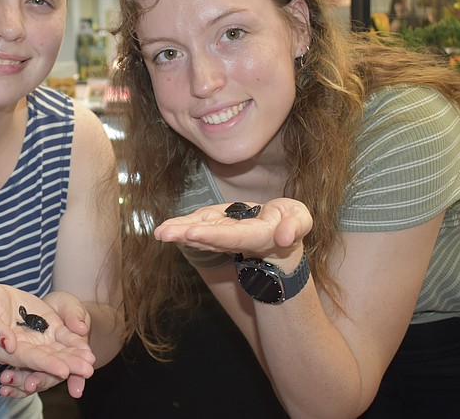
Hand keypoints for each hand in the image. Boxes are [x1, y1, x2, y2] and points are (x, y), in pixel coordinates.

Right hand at [0, 284, 95, 392]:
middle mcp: (24, 348)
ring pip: (58, 350)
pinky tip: (86, 346)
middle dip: (68, 365)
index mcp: (6, 350)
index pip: (29, 359)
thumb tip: (9, 343)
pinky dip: (74, 342)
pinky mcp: (45, 325)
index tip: (64, 371)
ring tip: (91, 361)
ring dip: (75, 356)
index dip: (47, 365)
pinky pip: (61, 336)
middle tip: (87, 370)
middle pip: (48, 359)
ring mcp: (36, 338)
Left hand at [153, 197, 312, 258]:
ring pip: (199, 233)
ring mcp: (224, 234)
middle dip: (187, 235)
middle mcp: (237, 238)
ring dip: (179, 233)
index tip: (193, 233)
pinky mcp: (216, 227)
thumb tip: (285, 237)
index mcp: (258, 236)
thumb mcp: (300, 220)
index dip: (213, 235)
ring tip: (160, 232)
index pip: (234, 236)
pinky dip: (181, 227)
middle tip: (164, 233)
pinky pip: (197, 227)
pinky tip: (164, 228)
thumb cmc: (291, 223)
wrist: (281, 233)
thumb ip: (294, 227)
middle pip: (210, 237)